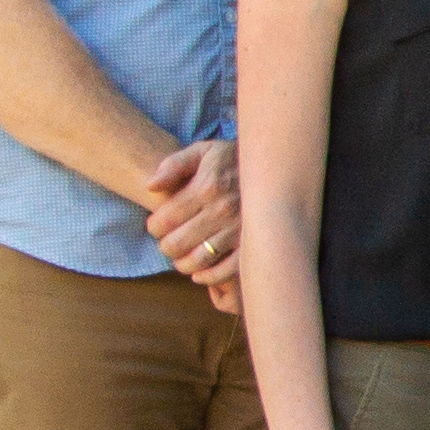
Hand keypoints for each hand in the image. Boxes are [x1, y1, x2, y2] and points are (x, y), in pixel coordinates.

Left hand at [143, 140, 242, 295]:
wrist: (278, 167)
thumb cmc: (233, 160)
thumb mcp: (203, 151)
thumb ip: (173, 165)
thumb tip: (150, 186)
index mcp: (207, 187)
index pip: (163, 220)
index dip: (154, 227)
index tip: (158, 226)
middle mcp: (222, 210)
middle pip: (176, 244)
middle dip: (166, 246)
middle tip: (169, 243)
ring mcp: (239, 230)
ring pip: (197, 261)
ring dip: (183, 264)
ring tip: (183, 256)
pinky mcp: (252, 245)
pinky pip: (224, 272)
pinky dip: (207, 277)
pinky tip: (200, 272)